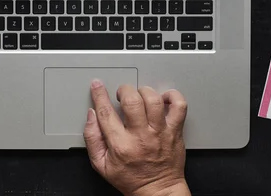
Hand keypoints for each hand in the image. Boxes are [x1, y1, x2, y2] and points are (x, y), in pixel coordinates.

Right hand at [84, 80, 189, 195]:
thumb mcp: (101, 164)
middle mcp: (141, 136)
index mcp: (120, 145)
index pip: (106, 112)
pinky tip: (163, 99)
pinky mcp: (175, 131)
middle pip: (132, 101)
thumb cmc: (131, 178)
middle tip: (122, 94)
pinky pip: (179, 107)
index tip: (97, 85)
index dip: (99, 94)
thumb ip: (92, 138)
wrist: (157, 191)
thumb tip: (91, 116)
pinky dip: (172, 96)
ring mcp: (160, 133)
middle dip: (124, 90)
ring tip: (140, 96)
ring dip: (144, 92)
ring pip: (153, 100)